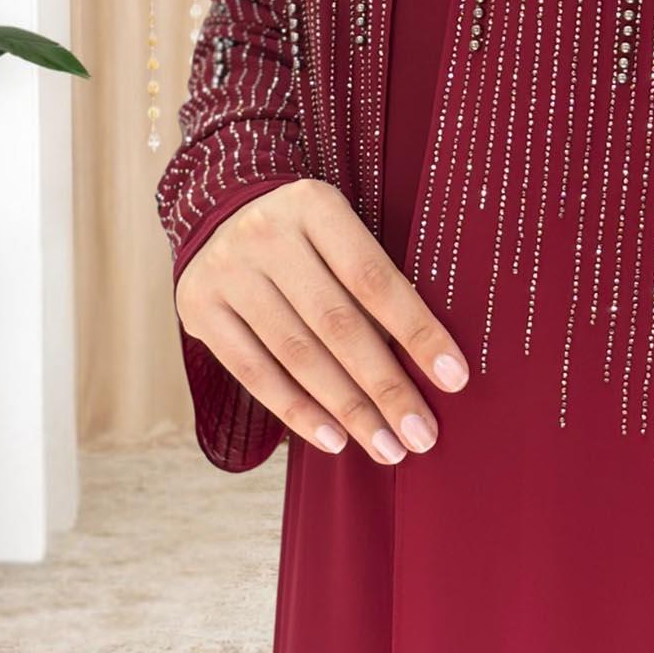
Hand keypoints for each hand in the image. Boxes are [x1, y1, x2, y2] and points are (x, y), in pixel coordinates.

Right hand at [175, 178, 468, 463]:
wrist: (220, 215)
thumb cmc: (307, 238)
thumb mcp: (340, 236)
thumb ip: (373, 286)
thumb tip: (429, 367)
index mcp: (314, 205)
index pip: (374, 279)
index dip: (417, 331)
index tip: (455, 378)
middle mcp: (266, 233)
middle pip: (337, 323)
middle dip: (386, 386)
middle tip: (422, 435)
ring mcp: (226, 270)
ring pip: (297, 354)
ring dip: (348, 409)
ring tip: (387, 447)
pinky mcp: (198, 307)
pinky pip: (253, 372)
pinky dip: (297, 410)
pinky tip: (334, 439)